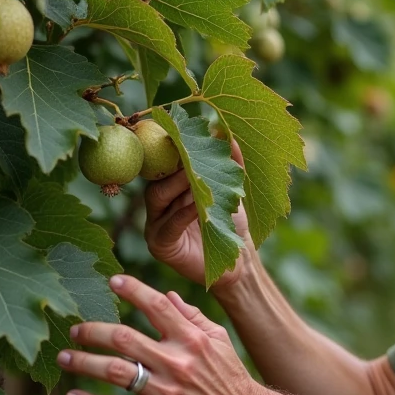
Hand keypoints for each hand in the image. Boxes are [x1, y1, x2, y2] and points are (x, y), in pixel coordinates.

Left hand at [58, 275, 276, 394]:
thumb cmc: (230, 377)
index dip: (133, 291)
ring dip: (83, 363)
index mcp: (192, 340)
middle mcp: (177, 363)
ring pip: (115, 372)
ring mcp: (166, 394)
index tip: (112, 282)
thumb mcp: (219, 341)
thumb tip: (167, 296)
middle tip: (74, 329)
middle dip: (93, 331)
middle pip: (124, 339)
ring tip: (64, 357)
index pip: (157, 307)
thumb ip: (192, 317)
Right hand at [144, 136, 255, 289]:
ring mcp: (155, 224)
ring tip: (196, 174)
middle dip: (174, 162)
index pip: (166, 163)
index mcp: (171, 188)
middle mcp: (159, 204)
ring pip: (158, 196)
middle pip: (157, 176)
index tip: (187, 131)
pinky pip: (169, 224)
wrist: (239, 263)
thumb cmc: (231, 224)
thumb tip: (228, 134)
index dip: (174, 147)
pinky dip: (183, 212)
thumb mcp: (232, 191)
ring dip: (178, 184)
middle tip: (191, 148)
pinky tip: (199, 204)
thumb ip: (231, 164)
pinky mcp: (160, 245)